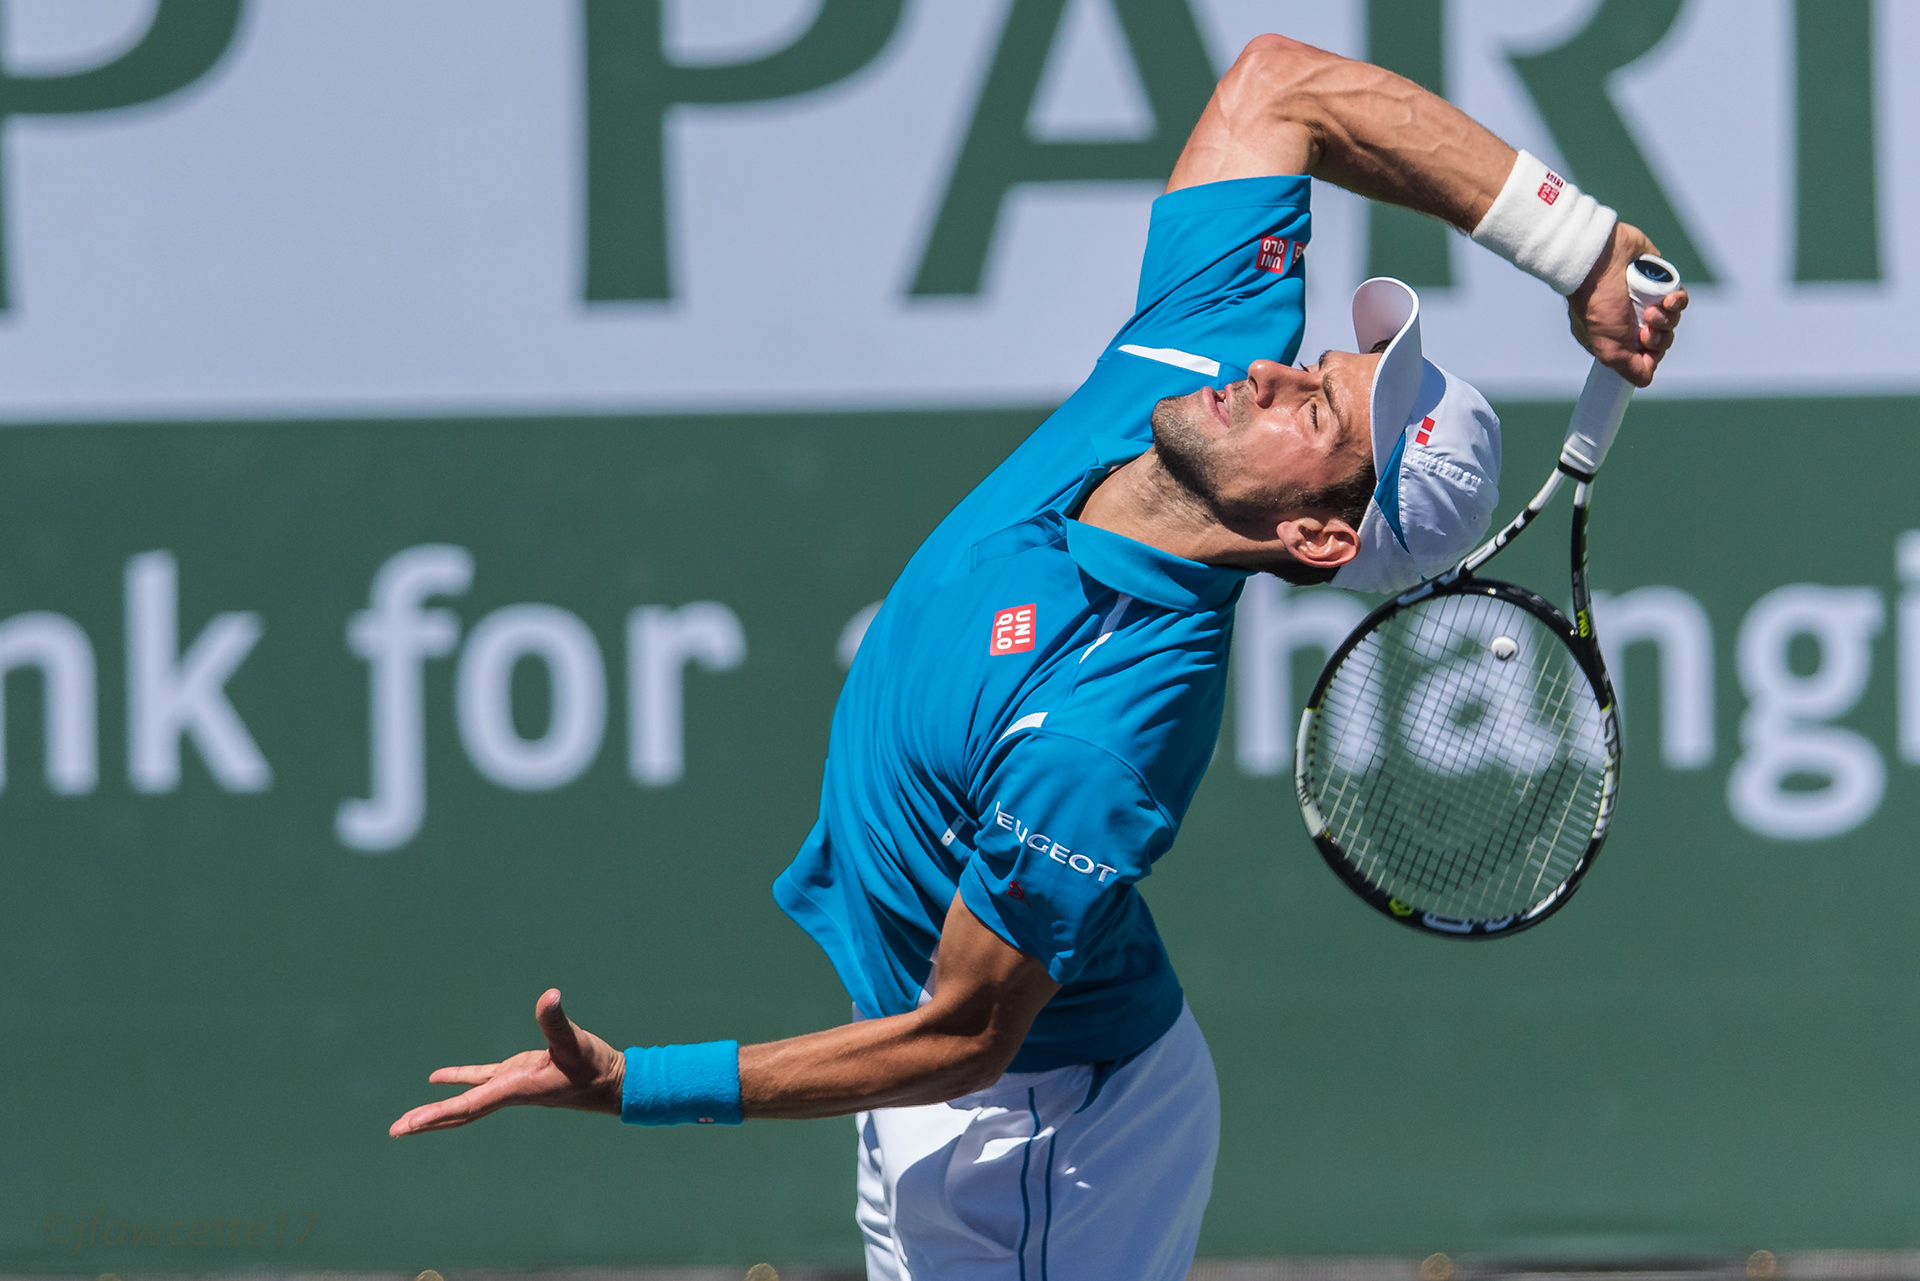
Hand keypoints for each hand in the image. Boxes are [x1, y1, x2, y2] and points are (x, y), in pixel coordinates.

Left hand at [388, 989, 624, 1136]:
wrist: (611, 1083)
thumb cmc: (594, 1066)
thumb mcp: (575, 1042)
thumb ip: (557, 1021)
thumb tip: (550, 996)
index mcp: (516, 1089)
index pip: (469, 1105)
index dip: (438, 1112)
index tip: (411, 1125)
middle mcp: (507, 1092)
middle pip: (460, 1112)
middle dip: (428, 1121)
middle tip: (396, 1131)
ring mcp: (510, 1085)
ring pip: (466, 1101)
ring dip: (437, 1109)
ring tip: (408, 1121)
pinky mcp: (516, 1075)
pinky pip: (479, 1080)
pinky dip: (458, 1079)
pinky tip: (436, 1079)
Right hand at [1568, 221, 1688, 387]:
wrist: (1600, 262)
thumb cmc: (1597, 305)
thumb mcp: (1609, 349)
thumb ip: (1629, 370)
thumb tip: (1646, 380)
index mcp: (1616, 338)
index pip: (1644, 357)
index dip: (1649, 356)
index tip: (1643, 350)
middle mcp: (1631, 321)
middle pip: (1661, 341)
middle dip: (1658, 339)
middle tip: (1645, 330)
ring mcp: (1647, 301)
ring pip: (1672, 322)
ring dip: (1667, 320)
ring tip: (1653, 311)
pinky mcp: (1660, 282)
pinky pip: (1680, 300)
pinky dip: (1678, 301)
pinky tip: (1668, 299)